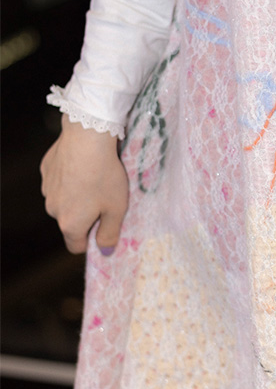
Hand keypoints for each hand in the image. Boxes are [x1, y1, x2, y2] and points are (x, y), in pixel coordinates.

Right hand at [40, 117, 129, 254]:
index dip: (91, 240)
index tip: (105, 226)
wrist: (87, 138)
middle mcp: (53, 210)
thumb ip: (110, 233)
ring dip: (77, 196)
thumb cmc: (105, 175)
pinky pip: (60, 181)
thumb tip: (106, 250)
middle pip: (70, 222)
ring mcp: (47, 189)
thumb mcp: (117, 208)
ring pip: (64, 200)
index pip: (76, 246)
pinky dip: (71, 178)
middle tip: (106, 197)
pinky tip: (84, 165)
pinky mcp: (46, 170)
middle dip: (86, 216)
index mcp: (70, 224)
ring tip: (96, 178)